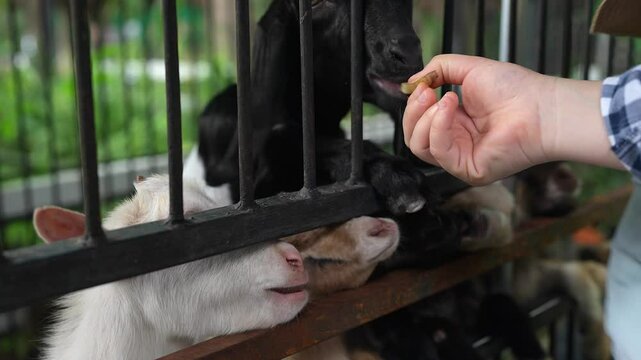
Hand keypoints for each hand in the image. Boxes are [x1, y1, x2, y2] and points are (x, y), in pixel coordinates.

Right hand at [403, 55, 552, 184]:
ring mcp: (460, 158)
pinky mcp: (467, 169)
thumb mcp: (469, 69)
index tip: (421, 85)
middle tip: (427, 92)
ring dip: (425, 119)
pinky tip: (451, 109)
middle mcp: (456, 142)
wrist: (541, 107)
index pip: (419, 122)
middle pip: (413, 137)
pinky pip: (439, 152)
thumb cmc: (516, 90)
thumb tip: (412, 82)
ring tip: (444, 99)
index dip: (414, 104)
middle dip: (413, 112)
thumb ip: (438, 69)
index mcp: (455, 123)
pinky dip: (438, 127)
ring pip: (420, 147)